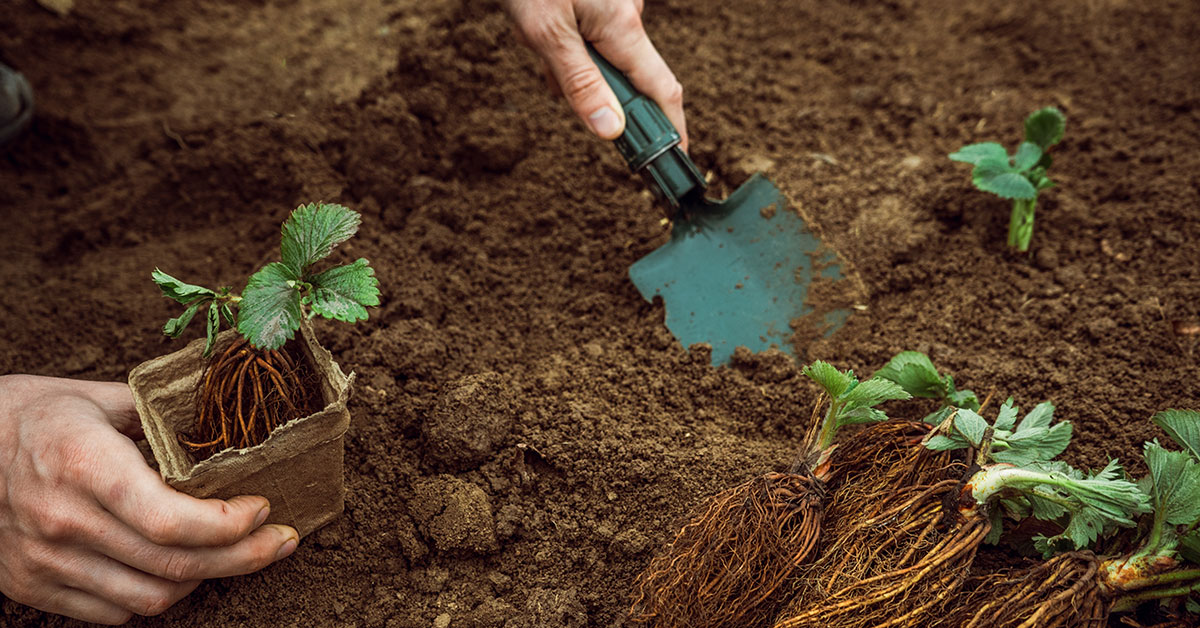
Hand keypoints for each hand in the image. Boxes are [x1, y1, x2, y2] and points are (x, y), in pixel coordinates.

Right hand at [0, 375, 298, 623]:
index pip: (171, 520)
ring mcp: (46, 561)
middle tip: (281, 542)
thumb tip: (225, 416)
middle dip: (245, 558)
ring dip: (207, 582)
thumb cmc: (30, 415)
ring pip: (151, 599)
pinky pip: (113, 613)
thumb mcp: (93, 397)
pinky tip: (181, 572)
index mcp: (84, 466)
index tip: (263, 508)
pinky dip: (158, 598)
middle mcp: (64, 521)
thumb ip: (158, 414)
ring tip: (237, 556)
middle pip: (175, 566)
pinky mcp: (33, 586)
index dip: (230, 526)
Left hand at [505, 0, 687, 149]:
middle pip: (627, 77)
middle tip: (550, 72)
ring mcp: (616, 3)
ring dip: (571, 62)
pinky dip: (568, 40)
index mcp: (622, 26)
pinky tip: (543, 21)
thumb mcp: (544, 32)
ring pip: (603, 56)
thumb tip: (611, 133)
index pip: (661, 91)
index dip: (673, 130)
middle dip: (592, 88)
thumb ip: (579, 84)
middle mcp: (629, 14)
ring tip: (534, 34)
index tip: (676, 161)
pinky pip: (593, 33)